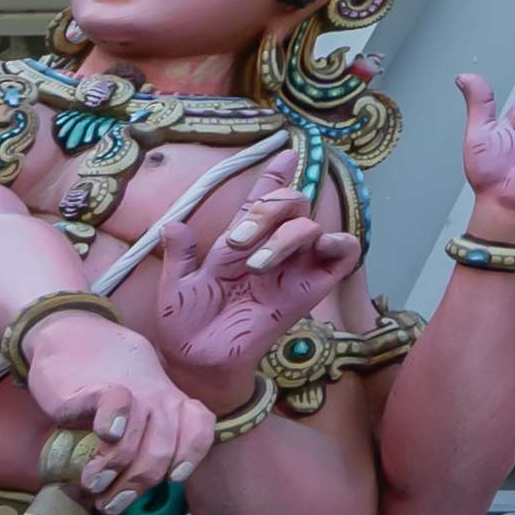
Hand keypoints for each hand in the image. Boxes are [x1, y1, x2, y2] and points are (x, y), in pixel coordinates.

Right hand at [20, 306, 217, 504]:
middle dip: (137, 485)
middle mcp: (159, 399)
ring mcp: (131, 391)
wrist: (72, 339)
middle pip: (161, 451)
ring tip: (93, 484)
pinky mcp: (96, 388)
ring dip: (115, 469)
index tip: (172, 480)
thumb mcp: (137, 412)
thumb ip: (141, 444)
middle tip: (112, 503)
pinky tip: (104, 436)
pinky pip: (116, 404)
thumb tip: (127, 496)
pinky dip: (113, 422)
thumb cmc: (109, 389)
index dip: (190, 455)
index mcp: (175, 405)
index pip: (199, 430)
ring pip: (137, 440)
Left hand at [120, 187, 358, 399]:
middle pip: (291, 204)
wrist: (199, 361)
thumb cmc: (186, 325)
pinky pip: (344, 256)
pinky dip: (340, 244)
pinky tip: (321, 246)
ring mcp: (294, 268)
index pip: (262, 200)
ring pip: (312, 226)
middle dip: (269, 209)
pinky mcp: (311, 290)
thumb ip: (179, 255)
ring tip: (257, 265)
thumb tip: (171, 225)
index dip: (274, 175)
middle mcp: (271, 249)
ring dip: (287, 235)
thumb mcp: (175, 286)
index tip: (284, 152)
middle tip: (239, 242)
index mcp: (240, 242)